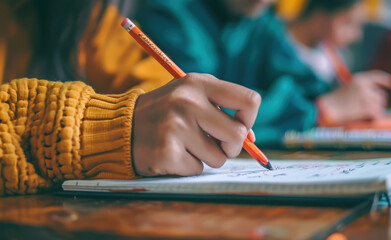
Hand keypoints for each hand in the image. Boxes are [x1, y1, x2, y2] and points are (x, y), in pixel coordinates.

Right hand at [132, 73, 260, 175]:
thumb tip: (252, 139)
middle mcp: (187, 102)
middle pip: (238, 134)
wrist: (121, 127)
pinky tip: (172, 153)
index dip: (250, 118)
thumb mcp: (191, 97)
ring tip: (185, 144)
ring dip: (206, 157)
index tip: (240, 126)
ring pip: (219, 158)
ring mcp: (175, 127)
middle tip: (215, 144)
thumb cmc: (165, 113)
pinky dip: (188, 166)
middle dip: (231, 146)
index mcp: (198, 83)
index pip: (249, 100)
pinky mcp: (166, 152)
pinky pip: (197, 169)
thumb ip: (222, 110)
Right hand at [319, 70, 390, 123]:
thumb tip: (375, 96)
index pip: (376, 76)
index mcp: (359, 79)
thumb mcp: (347, 89)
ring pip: (380, 105)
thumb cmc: (334, 101)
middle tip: (371, 110)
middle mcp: (364, 86)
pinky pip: (378, 114)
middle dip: (378, 103)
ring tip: (364, 114)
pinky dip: (375, 118)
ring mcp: (366, 96)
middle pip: (381, 95)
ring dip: (375, 111)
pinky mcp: (367, 107)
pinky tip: (368, 119)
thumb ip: (360, 89)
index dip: (385, 80)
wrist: (327, 109)